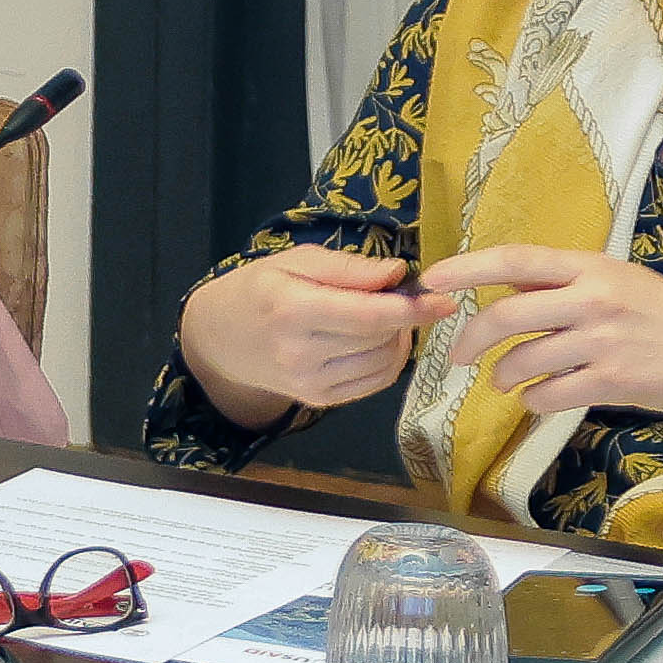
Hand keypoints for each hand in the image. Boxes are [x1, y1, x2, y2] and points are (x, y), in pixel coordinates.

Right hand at [174, 243, 420, 422]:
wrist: (219, 339)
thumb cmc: (257, 290)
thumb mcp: (293, 262)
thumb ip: (346, 267)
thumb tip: (399, 274)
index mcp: (290, 310)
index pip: (366, 316)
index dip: (410, 309)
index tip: (443, 300)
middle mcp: (300, 352)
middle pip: (380, 338)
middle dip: (403, 317)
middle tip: (398, 298)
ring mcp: (310, 382)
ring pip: (384, 363)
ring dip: (399, 339)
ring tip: (386, 319)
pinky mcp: (320, 400)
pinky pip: (376, 382)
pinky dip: (390, 361)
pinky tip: (378, 342)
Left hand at [422, 245, 662, 422]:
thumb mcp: (622, 282)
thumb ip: (568, 284)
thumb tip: (507, 288)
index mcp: (592, 266)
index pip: (514, 260)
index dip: (465, 268)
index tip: (431, 281)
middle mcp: (594, 298)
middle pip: (505, 316)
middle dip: (471, 339)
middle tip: (457, 355)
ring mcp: (603, 341)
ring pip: (523, 360)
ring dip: (503, 376)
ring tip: (504, 380)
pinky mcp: (614, 381)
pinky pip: (549, 394)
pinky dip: (534, 400)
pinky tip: (538, 398)